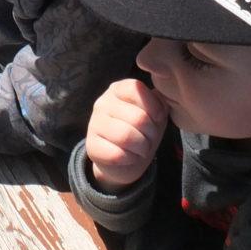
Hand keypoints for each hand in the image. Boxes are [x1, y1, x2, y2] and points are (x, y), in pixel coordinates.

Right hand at [86, 78, 169, 192]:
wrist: (126, 160)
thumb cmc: (142, 132)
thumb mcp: (155, 115)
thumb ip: (158, 103)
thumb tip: (159, 102)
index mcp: (118, 89)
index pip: (135, 88)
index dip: (153, 107)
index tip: (158, 119)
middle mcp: (103, 102)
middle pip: (138, 117)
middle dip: (152, 134)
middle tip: (149, 138)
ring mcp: (94, 123)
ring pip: (127, 136)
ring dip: (142, 148)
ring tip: (141, 148)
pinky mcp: (91, 146)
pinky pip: (117, 154)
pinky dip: (130, 159)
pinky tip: (129, 157)